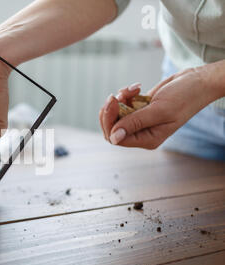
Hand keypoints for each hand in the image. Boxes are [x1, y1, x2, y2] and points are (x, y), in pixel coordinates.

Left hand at [99, 67, 218, 149]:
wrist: (197, 81)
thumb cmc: (184, 97)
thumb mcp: (159, 110)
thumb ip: (135, 123)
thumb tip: (114, 137)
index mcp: (147, 139)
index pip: (116, 138)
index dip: (109, 121)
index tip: (114, 102)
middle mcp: (142, 133)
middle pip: (112, 128)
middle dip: (109, 111)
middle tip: (114, 96)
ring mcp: (140, 121)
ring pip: (115, 115)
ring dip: (119, 100)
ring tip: (132, 89)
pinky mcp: (140, 109)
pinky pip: (122, 104)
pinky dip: (125, 94)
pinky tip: (137, 87)